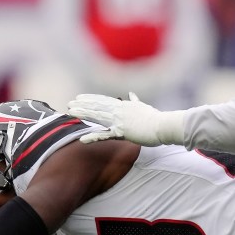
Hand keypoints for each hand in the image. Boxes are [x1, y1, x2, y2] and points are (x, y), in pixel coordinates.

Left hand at [68, 92, 185, 146]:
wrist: (165, 125)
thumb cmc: (157, 118)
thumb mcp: (144, 107)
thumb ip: (135, 101)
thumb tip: (131, 94)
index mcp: (124, 105)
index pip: (103, 100)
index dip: (90, 99)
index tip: (80, 97)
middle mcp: (120, 111)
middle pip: (97, 106)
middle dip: (82, 105)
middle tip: (70, 104)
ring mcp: (120, 121)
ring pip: (97, 116)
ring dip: (83, 114)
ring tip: (71, 112)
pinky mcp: (122, 132)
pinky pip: (105, 136)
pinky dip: (93, 138)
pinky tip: (82, 140)